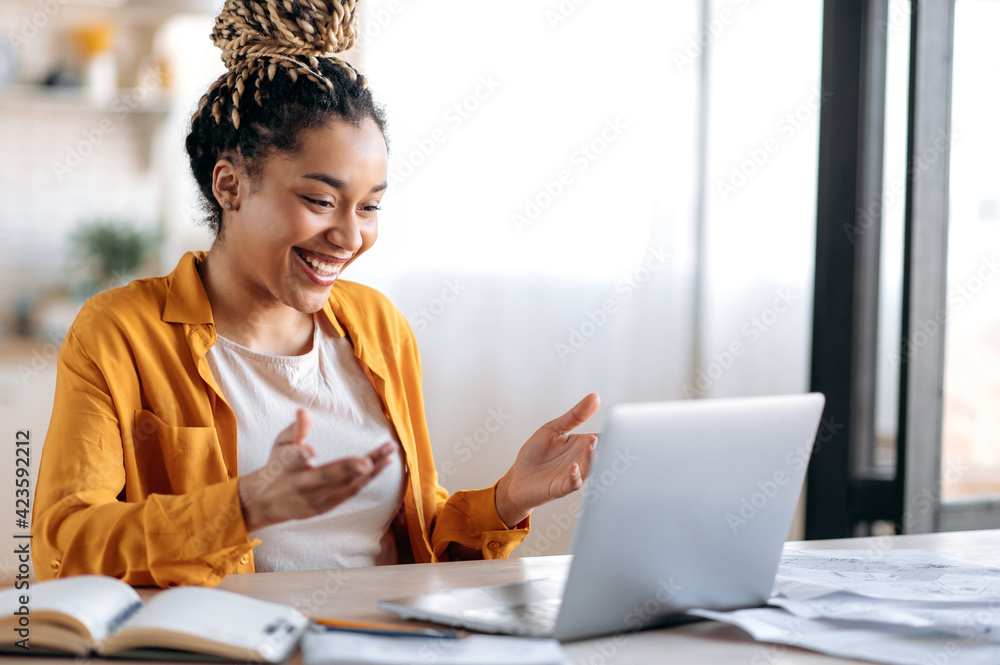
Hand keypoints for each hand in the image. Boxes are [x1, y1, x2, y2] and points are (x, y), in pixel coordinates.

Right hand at [238, 408, 395, 531]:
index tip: (311, 451)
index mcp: (286, 466)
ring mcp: (314, 499)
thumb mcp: (280, 445)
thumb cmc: (278, 466)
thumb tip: (303, 411)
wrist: (267, 502)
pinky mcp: (324, 507)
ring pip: (345, 485)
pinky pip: (349, 493)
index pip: (292, 459)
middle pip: (327, 476)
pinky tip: (383, 465)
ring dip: (370, 470)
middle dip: (349, 468)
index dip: (301, 454)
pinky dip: (367, 480)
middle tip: (368, 461)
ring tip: (389, 452)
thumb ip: (295, 429)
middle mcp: (300, 485)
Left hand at [495, 393, 599, 527]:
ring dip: (591, 457)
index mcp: (581, 444)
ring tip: (591, 444)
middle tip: (608, 433)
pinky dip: (575, 475)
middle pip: (599, 452)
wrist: (518, 478)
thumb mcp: (553, 429)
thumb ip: (574, 416)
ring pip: (589, 467)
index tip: (617, 423)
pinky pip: (573, 482)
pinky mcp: (562, 486)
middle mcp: (580, 459)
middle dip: (605, 445)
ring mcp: (573, 474)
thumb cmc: (536, 454)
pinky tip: (573, 466)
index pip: (602, 437)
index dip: (612, 432)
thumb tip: (595, 396)